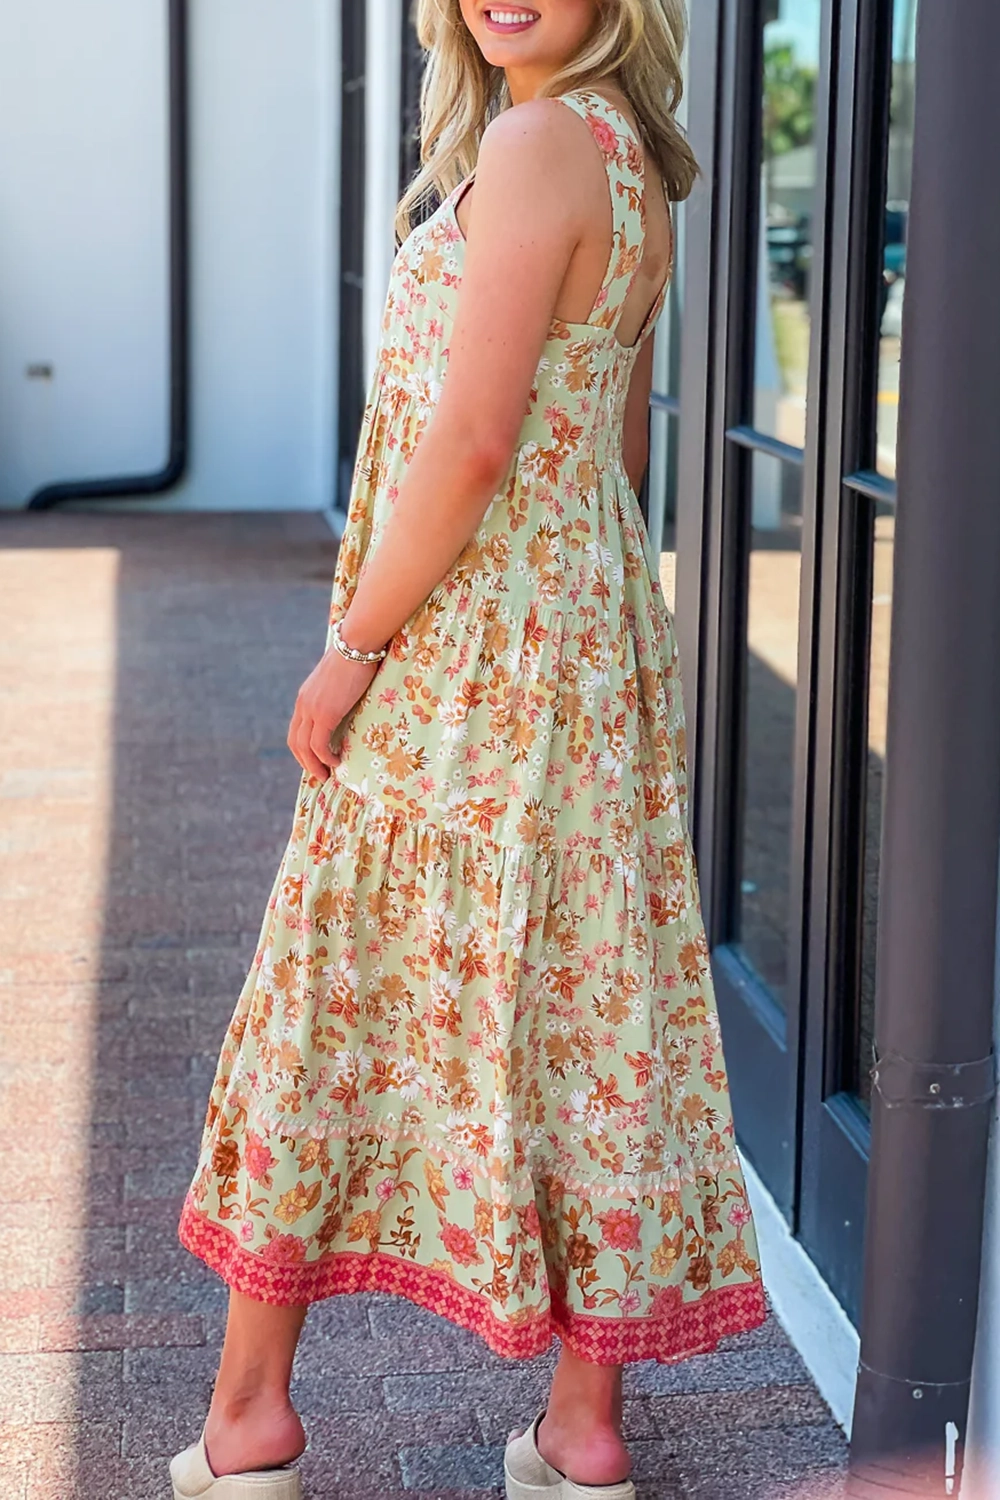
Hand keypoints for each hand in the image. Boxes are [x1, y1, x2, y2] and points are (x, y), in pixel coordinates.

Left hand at [287, 646, 380, 780]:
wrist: (356, 644)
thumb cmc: (355, 656)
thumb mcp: (340, 678)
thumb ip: (337, 692)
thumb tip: (349, 699)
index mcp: (305, 696)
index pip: (296, 729)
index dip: (303, 749)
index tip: (315, 761)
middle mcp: (303, 704)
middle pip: (295, 742)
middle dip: (305, 762)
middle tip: (319, 775)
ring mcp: (312, 709)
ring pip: (304, 747)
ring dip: (314, 765)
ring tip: (326, 776)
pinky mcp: (325, 713)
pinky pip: (319, 744)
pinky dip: (325, 758)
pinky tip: (337, 762)